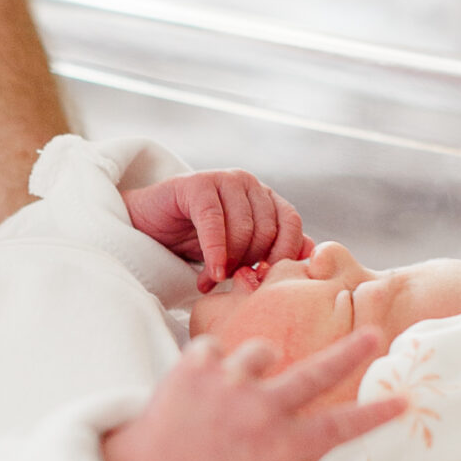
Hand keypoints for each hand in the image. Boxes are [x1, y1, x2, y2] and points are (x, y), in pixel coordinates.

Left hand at [101, 327, 405, 460]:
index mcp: (278, 447)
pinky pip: (219, 347)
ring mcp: (226, 385)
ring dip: (257, 364)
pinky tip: (202, 389)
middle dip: (350, 354)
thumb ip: (298, 454)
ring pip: (262, 352)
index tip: (405, 400)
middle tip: (376, 334)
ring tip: (235, 391)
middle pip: (315, 376)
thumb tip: (338, 436)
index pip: (337, 430)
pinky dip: (214, 364)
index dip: (374, 416)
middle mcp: (257, 414)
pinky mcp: (196, 364)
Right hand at [123, 170, 309, 292]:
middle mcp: (249, 184)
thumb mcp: (239, 250)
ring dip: (228, 262)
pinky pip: (214, 222)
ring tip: (211, 279)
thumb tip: (312, 256)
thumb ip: (272, 251)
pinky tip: (210, 273)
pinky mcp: (196, 184)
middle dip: (249, 263)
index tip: (263, 280)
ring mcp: (223, 180)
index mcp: (266, 197)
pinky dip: (215, 252)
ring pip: (242, 229)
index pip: (291, 225)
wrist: (148, 228)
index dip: (282, 255)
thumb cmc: (196, 241)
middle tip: (229, 280)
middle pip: (266, 231)